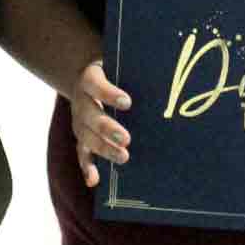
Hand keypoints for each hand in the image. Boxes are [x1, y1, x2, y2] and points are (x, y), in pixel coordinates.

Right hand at [69, 59, 132, 187]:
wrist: (86, 77)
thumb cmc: (113, 70)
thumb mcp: (119, 63)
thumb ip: (134, 67)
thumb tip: (166, 70)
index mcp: (89, 79)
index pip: (96, 85)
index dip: (109, 93)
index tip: (127, 102)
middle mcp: (81, 101)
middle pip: (91, 115)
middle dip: (108, 128)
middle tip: (126, 139)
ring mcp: (79, 122)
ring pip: (87, 137)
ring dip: (104, 149)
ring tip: (123, 157)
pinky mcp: (81, 137)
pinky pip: (82, 154)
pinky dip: (87, 167)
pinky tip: (94, 180)